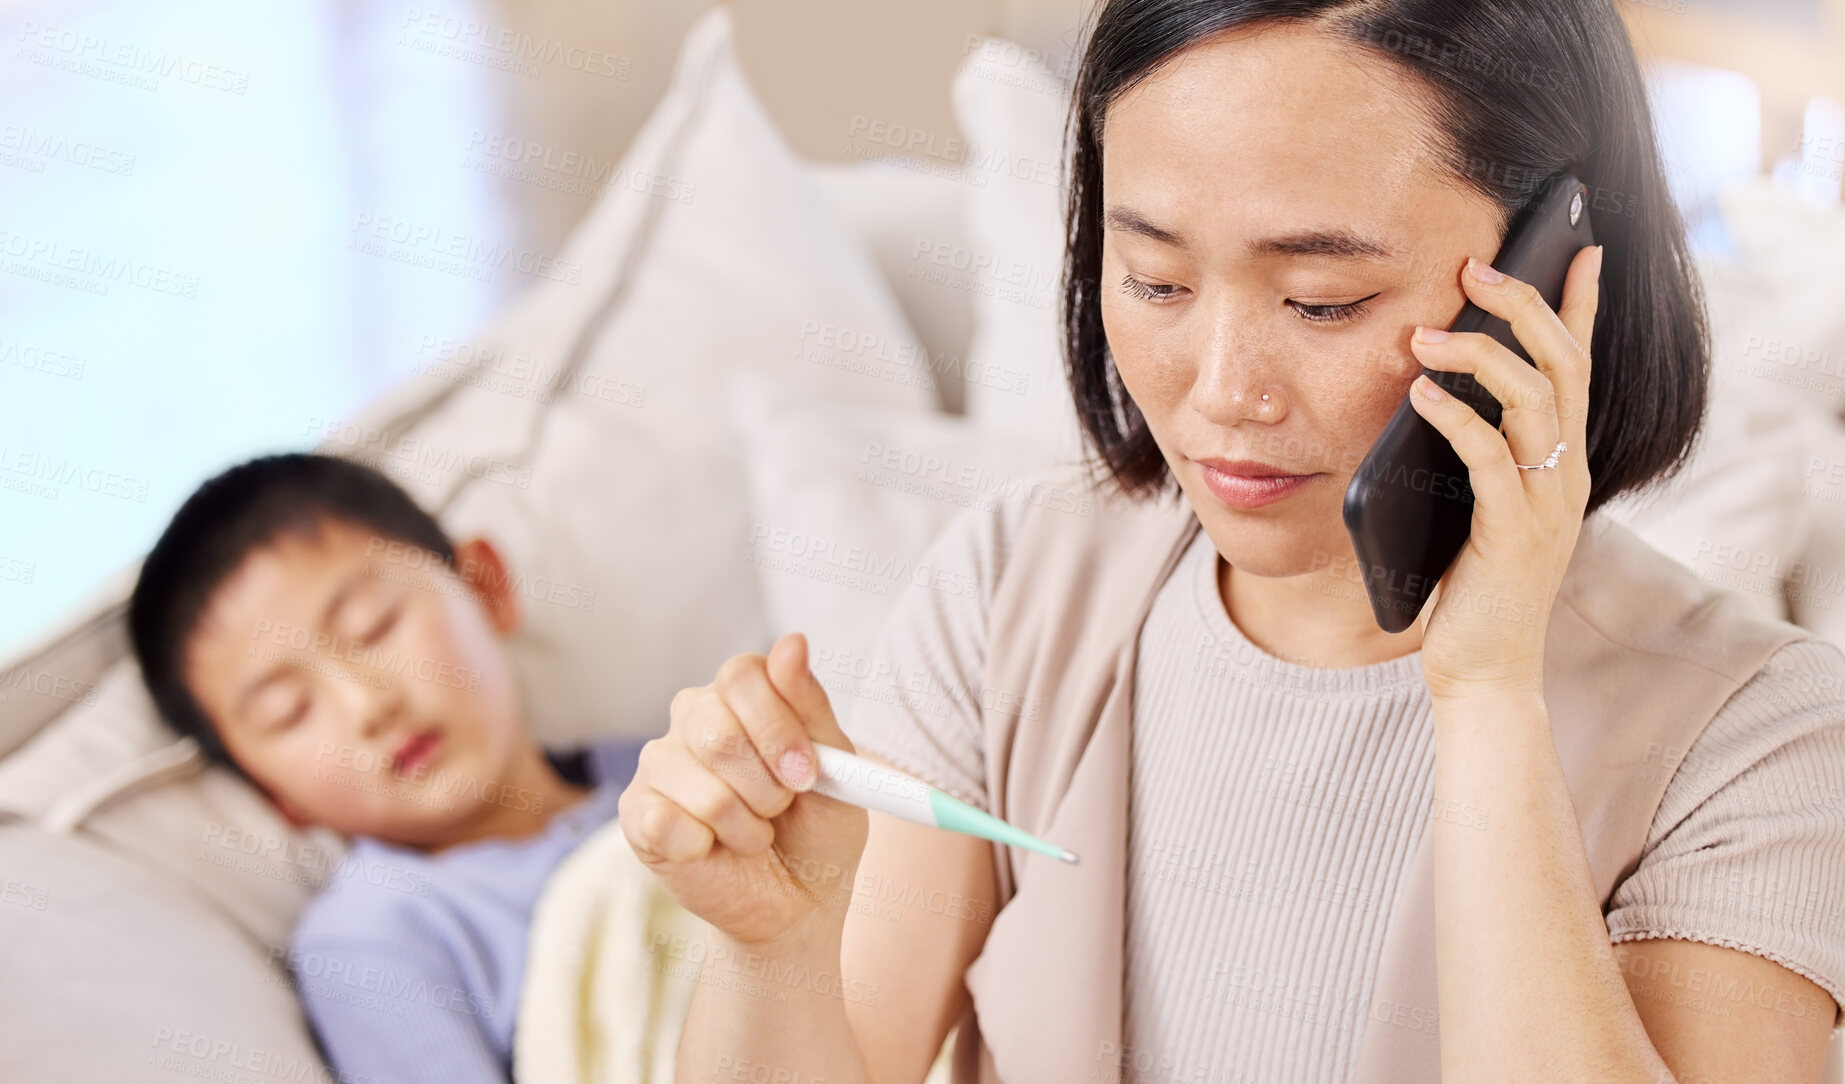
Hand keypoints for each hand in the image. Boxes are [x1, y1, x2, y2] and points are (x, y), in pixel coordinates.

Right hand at [618, 631, 868, 949]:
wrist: (796, 903)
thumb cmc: (817, 828)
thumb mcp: (835, 768)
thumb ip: (810, 706)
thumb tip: (792, 642)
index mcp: (739, 694)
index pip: (742, 676)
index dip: (777, 728)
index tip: (807, 775)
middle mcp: (692, 717)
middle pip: (718, 730)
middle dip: (767, 787)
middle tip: (782, 810)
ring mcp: (659, 765)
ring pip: (701, 787)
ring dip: (745, 826)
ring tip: (754, 835)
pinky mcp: (638, 814)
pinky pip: (666, 823)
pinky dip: (706, 847)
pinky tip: (713, 850)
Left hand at [1406, 247, 1603, 702]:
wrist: (1483, 669)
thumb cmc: (1470, 586)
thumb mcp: (1477, 505)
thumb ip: (1474, 454)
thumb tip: (1431, 389)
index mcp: (1562, 461)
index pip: (1580, 365)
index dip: (1581, 305)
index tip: (1582, 247)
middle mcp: (1566, 473)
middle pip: (1562, 365)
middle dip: (1524, 307)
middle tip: (1476, 270)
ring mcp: (1546, 502)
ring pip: (1533, 400)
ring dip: (1480, 357)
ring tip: (1426, 335)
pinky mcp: (1513, 532)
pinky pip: (1488, 459)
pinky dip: (1455, 419)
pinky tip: (1421, 395)